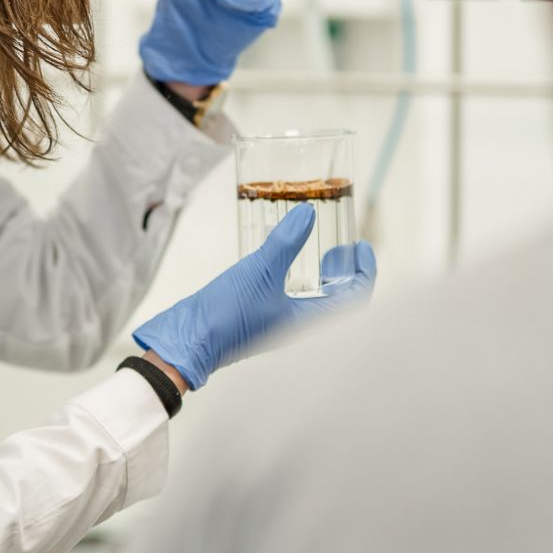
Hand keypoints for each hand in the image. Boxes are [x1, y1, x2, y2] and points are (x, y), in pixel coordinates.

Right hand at [132, 204, 376, 391]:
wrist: (188, 339)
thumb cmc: (227, 314)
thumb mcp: (260, 271)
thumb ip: (286, 242)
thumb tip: (309, 214)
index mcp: (309, 323)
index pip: (355, 301)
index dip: (365, 272)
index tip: (361, 246)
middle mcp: (299, 326)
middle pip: (337, 301)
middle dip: (344, 271)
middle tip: (342, 245)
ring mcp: (279, 324)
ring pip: (314, 299)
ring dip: (321, 275)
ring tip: (317, 249)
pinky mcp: (260, 319)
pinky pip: (291, 298)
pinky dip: (296, 278)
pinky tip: (282, 260)